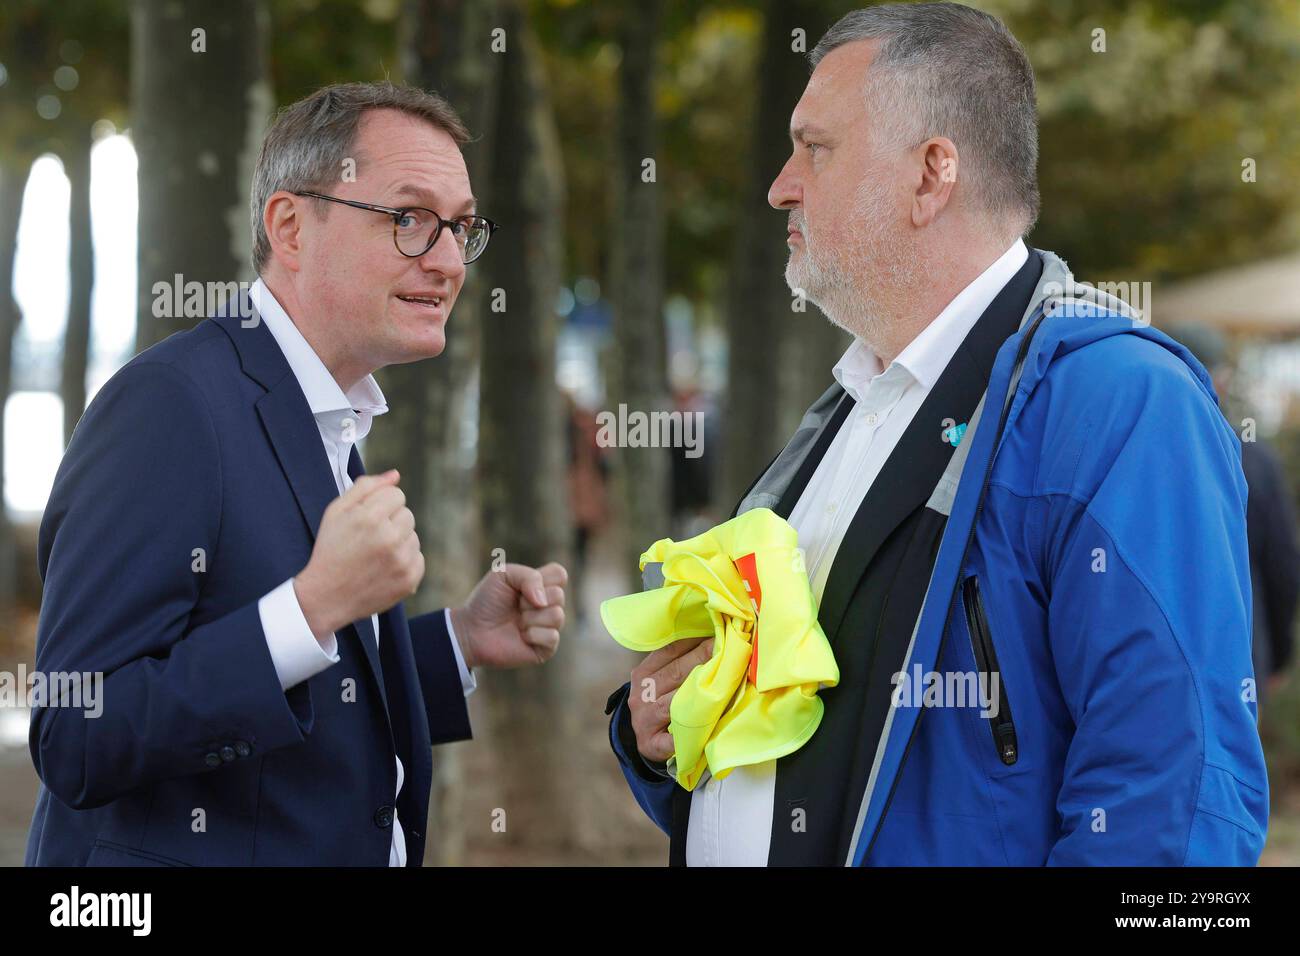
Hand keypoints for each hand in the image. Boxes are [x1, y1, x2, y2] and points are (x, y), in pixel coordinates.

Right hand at [293, 469, 422, 642]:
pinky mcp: (409, 580)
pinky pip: (418, 558)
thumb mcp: (336, 511)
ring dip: (398, 542)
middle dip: (390, 522)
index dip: (380, 505)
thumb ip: (366, 487)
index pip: (396, 494)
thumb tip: (396, 475)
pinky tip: (382, 568)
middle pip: (407, 514)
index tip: (367, 519)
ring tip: (374, 555)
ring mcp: (402, 561)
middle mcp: (389, 538)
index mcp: (370, 517)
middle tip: (369, 538)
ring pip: (413, 536)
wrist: (326, 596)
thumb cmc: (330, 549)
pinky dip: (404, 561)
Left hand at [450, 562, 566, 668]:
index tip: (522, 586)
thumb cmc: (486, 602)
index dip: (543, 578)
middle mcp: (548, 606)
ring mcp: (548, 627)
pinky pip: (552, 637)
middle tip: (515, 606)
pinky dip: (532, 635)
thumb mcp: (503, 575)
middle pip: (559, 595)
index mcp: (541, 586)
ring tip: (517, 622)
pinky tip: (521, 637)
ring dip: (530, 618)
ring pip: (557, 616)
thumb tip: (543, 601)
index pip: (560, 574)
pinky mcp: (546, 648)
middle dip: (530, 600)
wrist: (471, 630)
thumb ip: (528, 576)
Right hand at [628, 637, 714, 763]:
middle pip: (676, 673)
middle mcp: (641, 694)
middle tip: (729, 647)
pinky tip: (706, 729)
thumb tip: (714, 638)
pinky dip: (687, 734)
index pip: (670, 652)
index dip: (695, 641)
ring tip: (724, 680)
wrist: (641, 739)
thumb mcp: (660, 680)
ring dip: (699, 692)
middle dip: (704, 658)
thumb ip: (679, 662)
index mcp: (643, 674)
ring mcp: (644, 720)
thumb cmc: (658, 703)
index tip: (719, 632)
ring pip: (673, 703)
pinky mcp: (651, 744)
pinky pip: (671, 739)